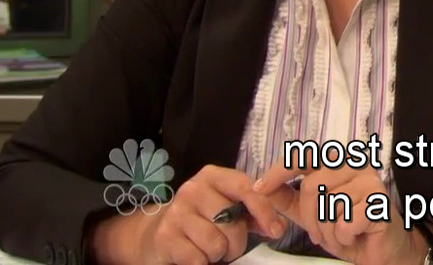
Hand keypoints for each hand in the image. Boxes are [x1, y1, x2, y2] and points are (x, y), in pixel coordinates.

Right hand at [93, 164, 284, 263]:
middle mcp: (193, 189)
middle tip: (228, 245)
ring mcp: (177, 212)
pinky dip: (202, 262)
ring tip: (209, 248)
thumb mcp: (226, 209)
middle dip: (237, 242)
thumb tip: (277, 226)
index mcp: (212, 176)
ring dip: (218, 254)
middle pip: (231, 222)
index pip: (245, 187)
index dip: (264, 210)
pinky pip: (199, 258)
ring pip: (216, 243)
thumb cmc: (200, 220)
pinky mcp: (165, 236)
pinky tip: (194, 253)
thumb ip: (252, 214)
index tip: (276, 230)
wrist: (155, 234)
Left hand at [255, 161, 427, 264]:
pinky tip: (355, 235)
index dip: (280, 170)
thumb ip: (287, 198)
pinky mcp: (379, 200)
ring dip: (329, 231)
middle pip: (311, 186)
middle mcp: (354, 164)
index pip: (304, 155)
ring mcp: (369, 180)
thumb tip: (261, 186)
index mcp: (337, 162)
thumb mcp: (310, 213)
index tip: (260, 188)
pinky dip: (345, 237)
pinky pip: (345, 222)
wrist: (380, 251)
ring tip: (341, 234)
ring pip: (328, 206)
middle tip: (321, 232)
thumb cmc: (348, 228)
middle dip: (310, 217)